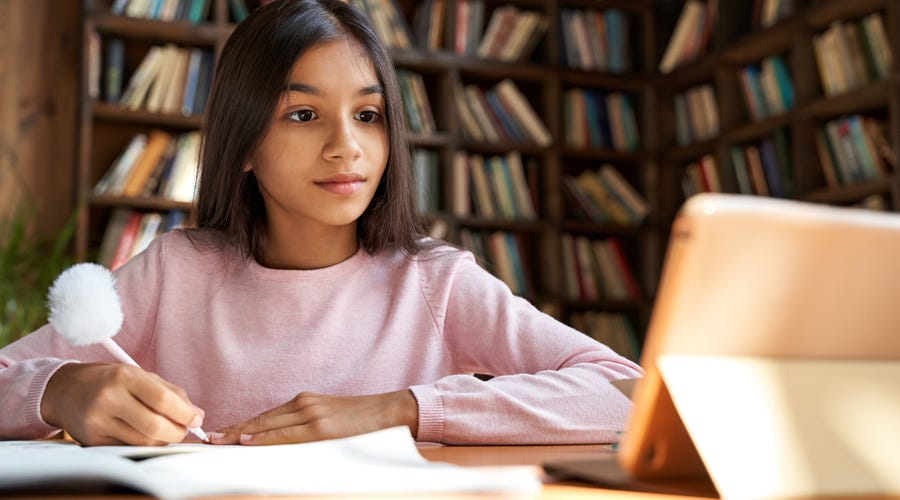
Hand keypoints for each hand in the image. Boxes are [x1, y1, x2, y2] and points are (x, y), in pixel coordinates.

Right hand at [41, 363, 204, 445]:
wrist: (65, 390)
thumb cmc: (110, 380)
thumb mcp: (140, 375)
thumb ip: (171, 392)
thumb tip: (197, 415)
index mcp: (124, 377)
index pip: (163, 400)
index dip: (185, 413)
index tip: (196, 419)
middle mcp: (109, 398)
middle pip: (155, 426)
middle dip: (178, 432)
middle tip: (185, 429)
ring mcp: (98, 421)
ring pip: (143, 442)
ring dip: (163, 440)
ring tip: (166, 430)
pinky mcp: (92, 439)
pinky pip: (128, 447)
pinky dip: (144, 444)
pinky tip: (145, 435)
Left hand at [208, 389, 418, 444]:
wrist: (392, 412)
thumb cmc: (362, 421)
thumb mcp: (329, 418)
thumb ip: (304, 427)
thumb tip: (275, 443)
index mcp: (305, 402)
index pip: (264, 417)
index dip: (240, 426)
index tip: (220, 434)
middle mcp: (304, 405)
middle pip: (260, 420)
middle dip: (233, 431)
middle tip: (210, 440)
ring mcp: (312, 416)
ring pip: (268, 426)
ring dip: (241, 435)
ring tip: (220, 443)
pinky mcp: (322, 429)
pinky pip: (286, 436)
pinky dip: (264, 439)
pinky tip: (247, 442)